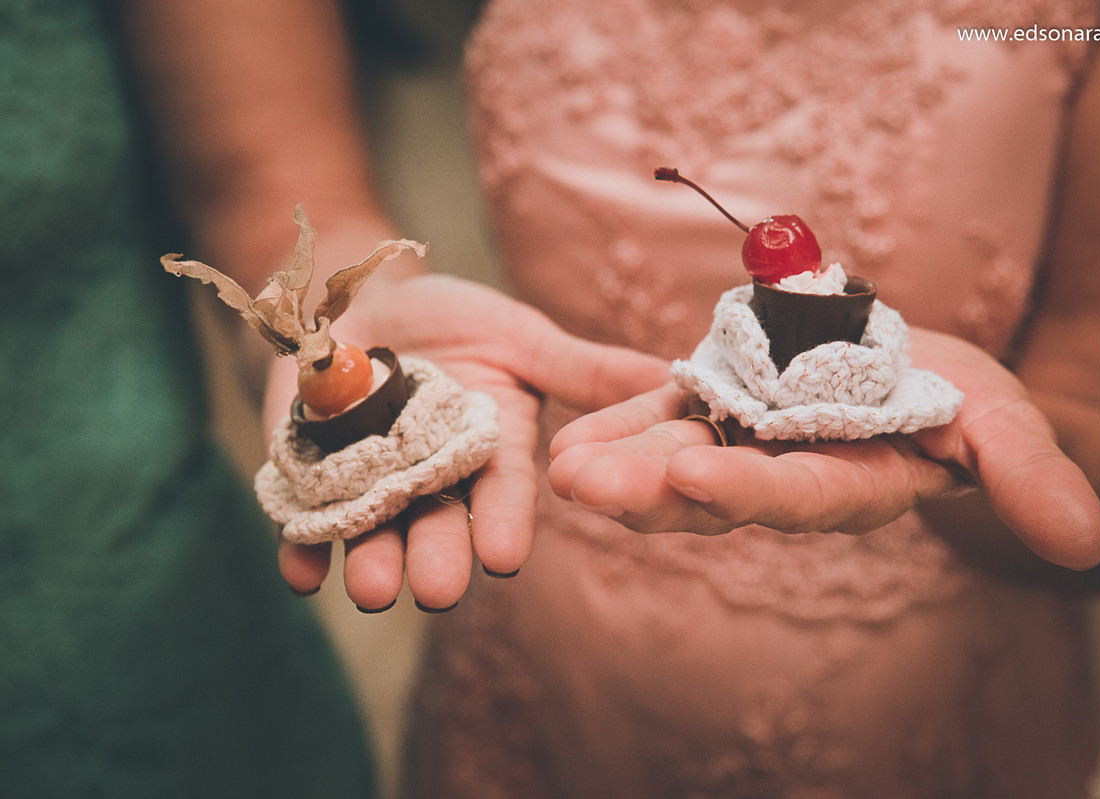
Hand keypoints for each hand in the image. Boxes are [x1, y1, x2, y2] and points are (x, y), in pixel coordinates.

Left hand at [271, 274, 669, 609]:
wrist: (357, 298)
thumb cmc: (450, 318)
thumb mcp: (517, 336)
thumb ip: (580, 369)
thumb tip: (670, 375)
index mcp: (491, 451)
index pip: (503, 492)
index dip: (503, 521)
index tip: (505, 554)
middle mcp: (435, 478)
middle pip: (440, 525)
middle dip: (439, 557)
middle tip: (438, 589)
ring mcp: (371, 482)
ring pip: (375, 533)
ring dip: (374, 563)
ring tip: (374, 589)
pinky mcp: (308, 477)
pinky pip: (303, 522)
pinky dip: (300, 547)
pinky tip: (300, 574)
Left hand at [547, 328, 1099, 571]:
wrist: (917, 377)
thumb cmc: (968, 406)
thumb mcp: (1006, 425)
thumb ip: (1028, 475)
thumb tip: (1083, 543)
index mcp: (848, 483)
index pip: (795, 496)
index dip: (746, 492)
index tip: (690, 480)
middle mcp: (783, 473)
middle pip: (712, 488)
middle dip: (648, 491)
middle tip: (581, 486)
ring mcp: (743, 440)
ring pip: (674, 454)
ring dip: (617, 461)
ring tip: (556, 466)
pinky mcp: (717, 405)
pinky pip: (662, 415)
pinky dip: (617, 421)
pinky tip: (565, 433)